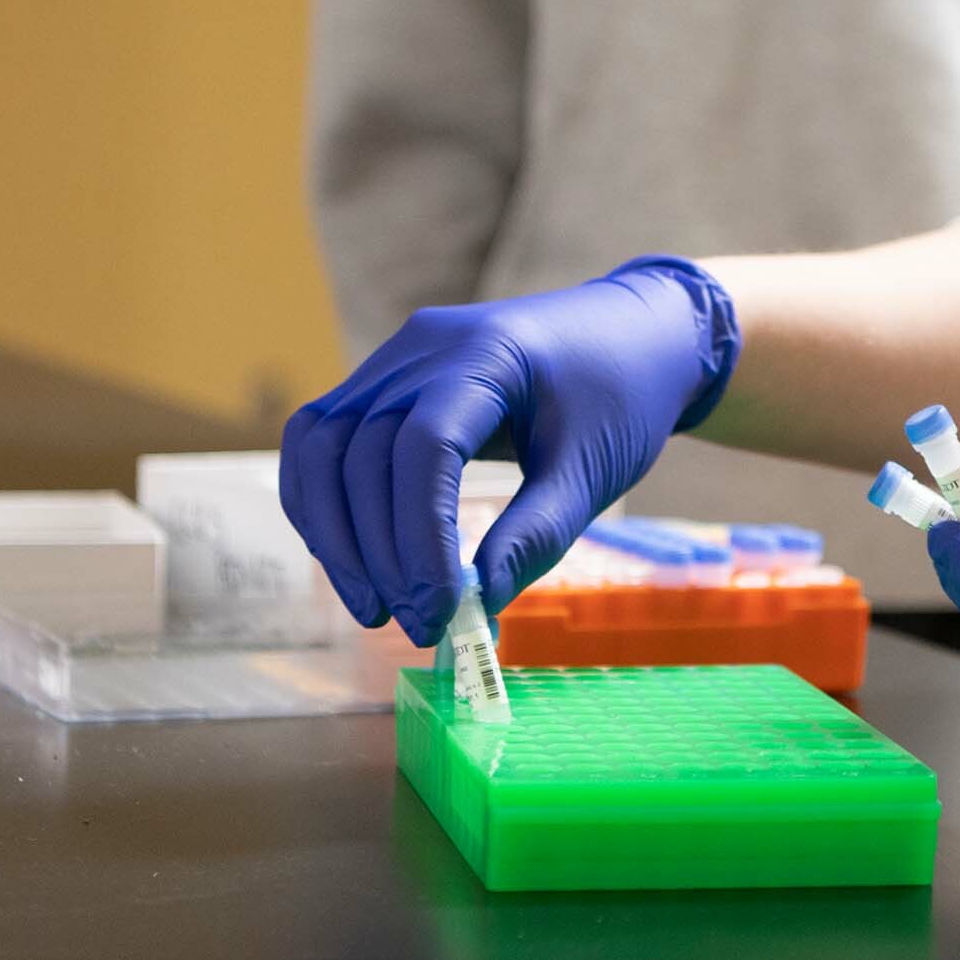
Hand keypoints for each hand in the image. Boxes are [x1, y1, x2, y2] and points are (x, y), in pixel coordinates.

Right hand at [278, 256, 738, 643]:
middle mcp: (424, 346)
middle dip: (378, 552)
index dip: (419, 538)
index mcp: (487, 353)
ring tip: (374, 608)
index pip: (424, 447)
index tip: (439, 612)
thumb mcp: (593, 469)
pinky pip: (325, 441)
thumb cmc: (621, 397)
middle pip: (364, 452)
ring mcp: (394, 359)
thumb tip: (475, 608)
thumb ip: (535, 535)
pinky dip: (324, 504)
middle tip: (415, 625)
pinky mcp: (382, 382)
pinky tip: (352, 561)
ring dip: (335, 535)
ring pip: (324, 447)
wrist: (634, 334)